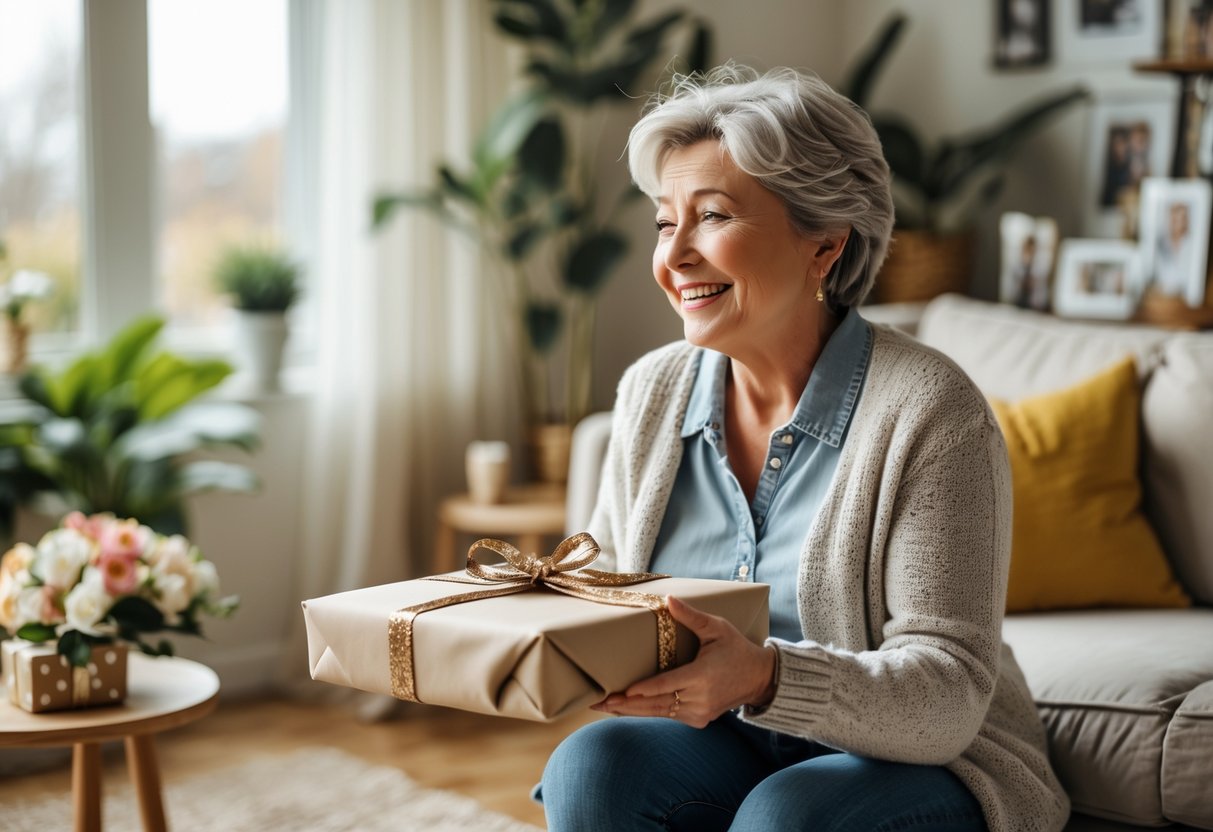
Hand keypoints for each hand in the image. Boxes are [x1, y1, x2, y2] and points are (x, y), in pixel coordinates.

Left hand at [591, 595, 776, 727]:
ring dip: (631, 711)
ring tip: (604, 707)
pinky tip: (626, 709)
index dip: (645, 690)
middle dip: (625, 705)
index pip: (668, 685)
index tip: (624, 692)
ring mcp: (699, 713)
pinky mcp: (698, 719)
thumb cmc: (736, 648)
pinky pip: (668, 715)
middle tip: (597, 703)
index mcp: (703, 676)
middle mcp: (699, 699)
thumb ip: (691, 617)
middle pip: (656, 704)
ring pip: (659, 712)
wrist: (758, 678)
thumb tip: (668, 599)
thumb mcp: (717, 628)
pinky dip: (647, 711)